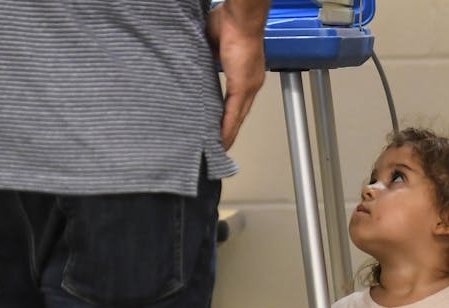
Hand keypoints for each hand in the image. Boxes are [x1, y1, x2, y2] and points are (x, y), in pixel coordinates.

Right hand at [208, 2, 267, 149]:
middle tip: (219, 146)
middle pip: (239, 114)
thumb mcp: (213, 45)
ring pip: (238, 118)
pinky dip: (227, 129)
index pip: (236, 102)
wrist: (239, 18)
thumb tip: (197, 65)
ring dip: (227, 134)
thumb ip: (208, 58)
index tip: (220, 129)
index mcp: (245, 73)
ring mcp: (248, 86)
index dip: (229, 117)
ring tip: (219, 149)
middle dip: (229, 131)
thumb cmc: (227, 23)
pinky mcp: (242, 87)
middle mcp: (251, 83)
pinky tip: (221, 141)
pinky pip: (234, 114)